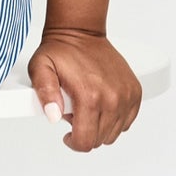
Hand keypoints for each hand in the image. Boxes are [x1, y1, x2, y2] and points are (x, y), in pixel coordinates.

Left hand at [27, 26, 142, 150]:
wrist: (81, 32)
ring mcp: (126, 95)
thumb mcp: (40, 68)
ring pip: (114, 133)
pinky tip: (101, 106)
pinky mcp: (135, 92)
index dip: (74, 142)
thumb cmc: (61, 51)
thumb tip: (53, 115)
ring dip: (99, 126)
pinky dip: (115, 119)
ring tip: (86, 108)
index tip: (67, 134)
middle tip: (74, 113)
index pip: (86, 141)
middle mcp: (112, 98)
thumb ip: (44, 93)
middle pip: (100, 139)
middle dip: (85, 132)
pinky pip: (127, 121)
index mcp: (89, 96)